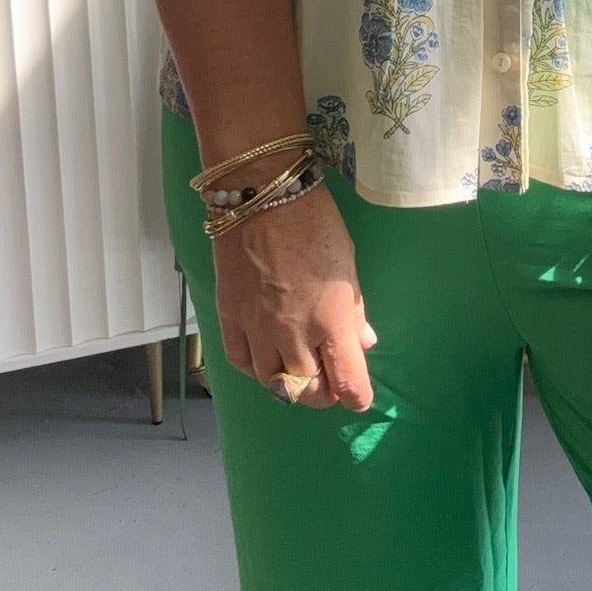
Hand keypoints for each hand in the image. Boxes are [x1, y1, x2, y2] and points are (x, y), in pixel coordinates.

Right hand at [211, 176, 376, 410]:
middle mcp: (294, 334)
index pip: (349, 384)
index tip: (358, 393)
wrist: (262, 194)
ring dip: (290, 386)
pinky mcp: (229, 317)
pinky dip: (256, 369)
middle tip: (329, 382)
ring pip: (272, 384)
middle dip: (323, 394)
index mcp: (331, 321)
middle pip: (307, 392)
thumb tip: (362, 341)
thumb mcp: (348, 264)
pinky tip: (266, 358)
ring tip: (299, 372)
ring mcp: (258, 328)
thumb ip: (354, 310)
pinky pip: (241, 362)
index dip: (357, 396)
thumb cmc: (315, 222)